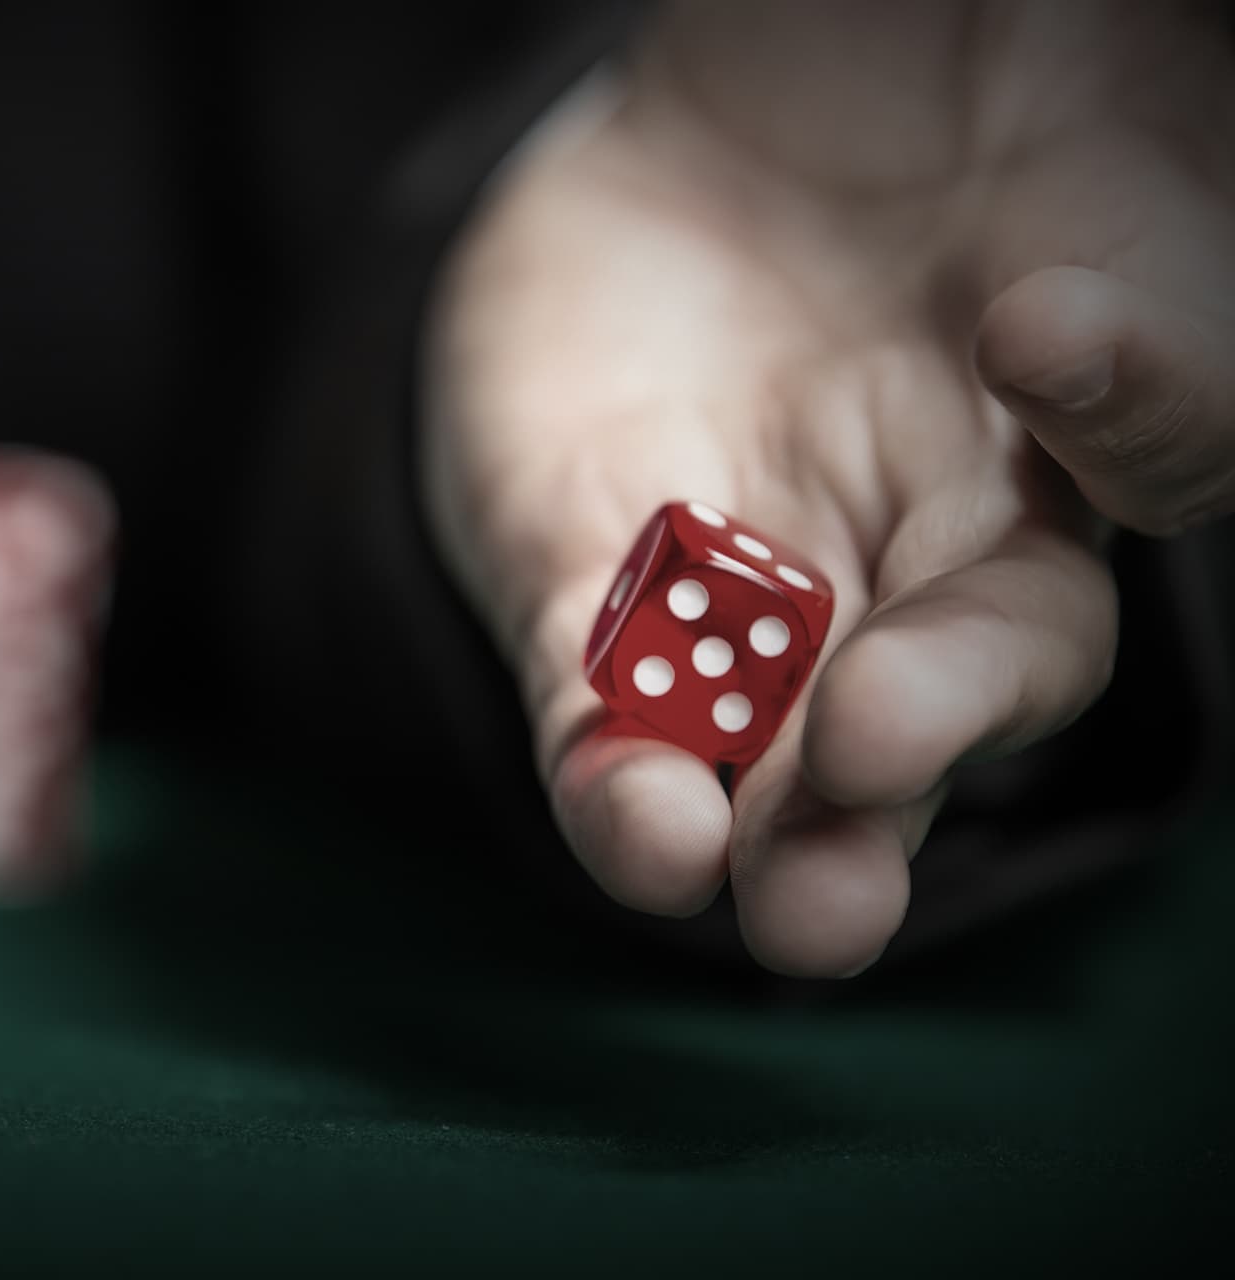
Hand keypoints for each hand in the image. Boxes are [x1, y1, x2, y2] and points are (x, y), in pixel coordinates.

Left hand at [420, 0, 1234, 975]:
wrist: (701, 114)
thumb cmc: (933, 109)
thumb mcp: (1059, 150)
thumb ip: (1114, 257)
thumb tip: (1065, 333)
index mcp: (1053, 442)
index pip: (1135, 461)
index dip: (1123, 412)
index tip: (1041, 325)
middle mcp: (911, 541)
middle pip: (950, 678)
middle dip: (916, 748)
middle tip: (872, 788)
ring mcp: (742, 578)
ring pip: (767, 738)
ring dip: (759, 828)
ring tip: (735, 876)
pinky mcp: (580, 577)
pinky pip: (590, 692)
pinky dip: (605, 756)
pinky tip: (633, 812)